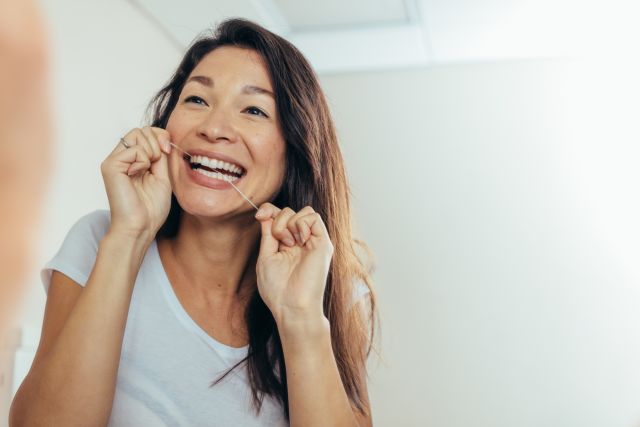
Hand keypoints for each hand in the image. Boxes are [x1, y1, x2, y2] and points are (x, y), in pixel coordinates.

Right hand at [101, 127, 172, 241]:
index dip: (160, 135)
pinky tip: (137, 175)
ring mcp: (114, 161)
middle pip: (141, 129)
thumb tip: (163, 137)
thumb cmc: (151, 208)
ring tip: (147, 170)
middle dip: (156, 142)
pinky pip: (134, 149)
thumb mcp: (162, 176)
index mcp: (132, 161)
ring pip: (136, 134)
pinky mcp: (110, 166)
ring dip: (151, 151)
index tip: (168, 150)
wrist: (141, 226)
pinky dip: (143, 160)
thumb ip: (161, 156)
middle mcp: (120, 158)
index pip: (145, 132)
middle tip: (157, 163)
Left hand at [254, 203, 333, 326]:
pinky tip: (299, 240)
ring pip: (303, 211)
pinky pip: (313, 217)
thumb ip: (268, 233)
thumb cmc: (277, 289)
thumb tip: (266, 213)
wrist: (292, 306)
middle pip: (290, 211)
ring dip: (289, 223)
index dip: (269, 210)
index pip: (280, 215)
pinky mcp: (323, 243)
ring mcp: (313, 241)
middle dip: (278, 220)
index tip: (259, 216)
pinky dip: (301, 223)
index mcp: (287, 244)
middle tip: (279, 242)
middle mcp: (302, 241)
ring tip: (289, 243)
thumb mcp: (266, 256)